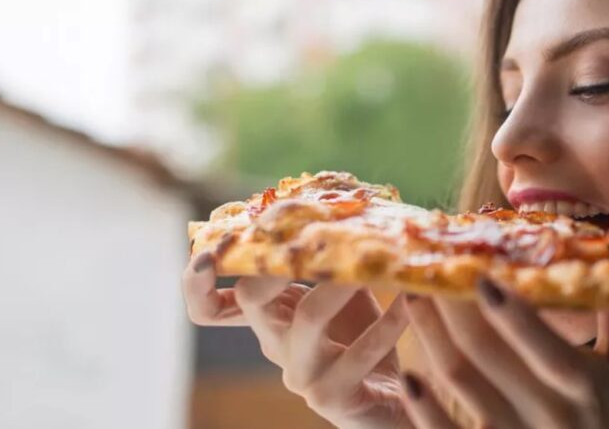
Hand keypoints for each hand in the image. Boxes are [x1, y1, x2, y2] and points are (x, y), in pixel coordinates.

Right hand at [182, 251, 412, 428]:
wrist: (393, 405)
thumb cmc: (365, 341)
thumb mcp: (346, 293)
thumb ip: (334, 259)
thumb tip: (345, 203)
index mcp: (270, 318)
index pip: (210, 305)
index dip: (197, 281)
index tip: (209, 249)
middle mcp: (276, 344)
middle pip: (251, 297)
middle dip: (273, 258)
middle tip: (304, 231)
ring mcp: (302, 374)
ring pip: (308, 318)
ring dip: (340, 282)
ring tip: (373, 259)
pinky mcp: (333, 397)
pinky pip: (360, 352)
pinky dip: (390, 321)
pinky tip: (411, 299)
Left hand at [402, 280, 608, 428]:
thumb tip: (607, 252)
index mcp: (586, 386)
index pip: (547, 349)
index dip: (514, 315)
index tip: (480, 275)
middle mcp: (551, 414)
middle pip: (487, 352)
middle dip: (452, 304)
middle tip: (429, 264)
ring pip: (460, 381)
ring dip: (430, 335)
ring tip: (414, 296)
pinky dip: (425, 409)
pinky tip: (408, 376)